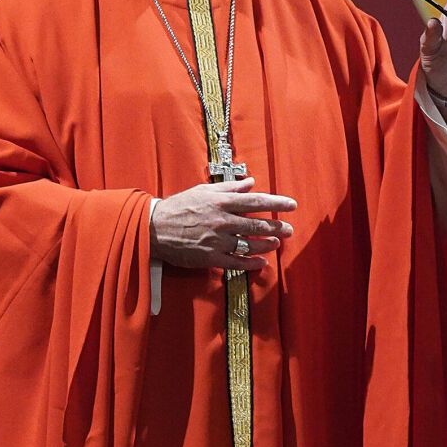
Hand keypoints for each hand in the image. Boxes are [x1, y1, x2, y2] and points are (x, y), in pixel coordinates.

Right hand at [150, 178, 295, 274]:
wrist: (154, 228)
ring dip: (267, 245)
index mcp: (220, 202)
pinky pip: (236, 262)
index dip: (276, 204)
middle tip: (289, 229)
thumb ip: (229, 188)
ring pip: (249, 245)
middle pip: (257, 225)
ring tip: (276, 243)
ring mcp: (217, 241)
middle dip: (277, 227)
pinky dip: (251, 263)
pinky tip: (261, 263)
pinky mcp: (210, 257)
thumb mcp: (203, 191)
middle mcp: (222, 221)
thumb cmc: (179, 207)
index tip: (292, 205)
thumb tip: (250, 182)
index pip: (255, 202)